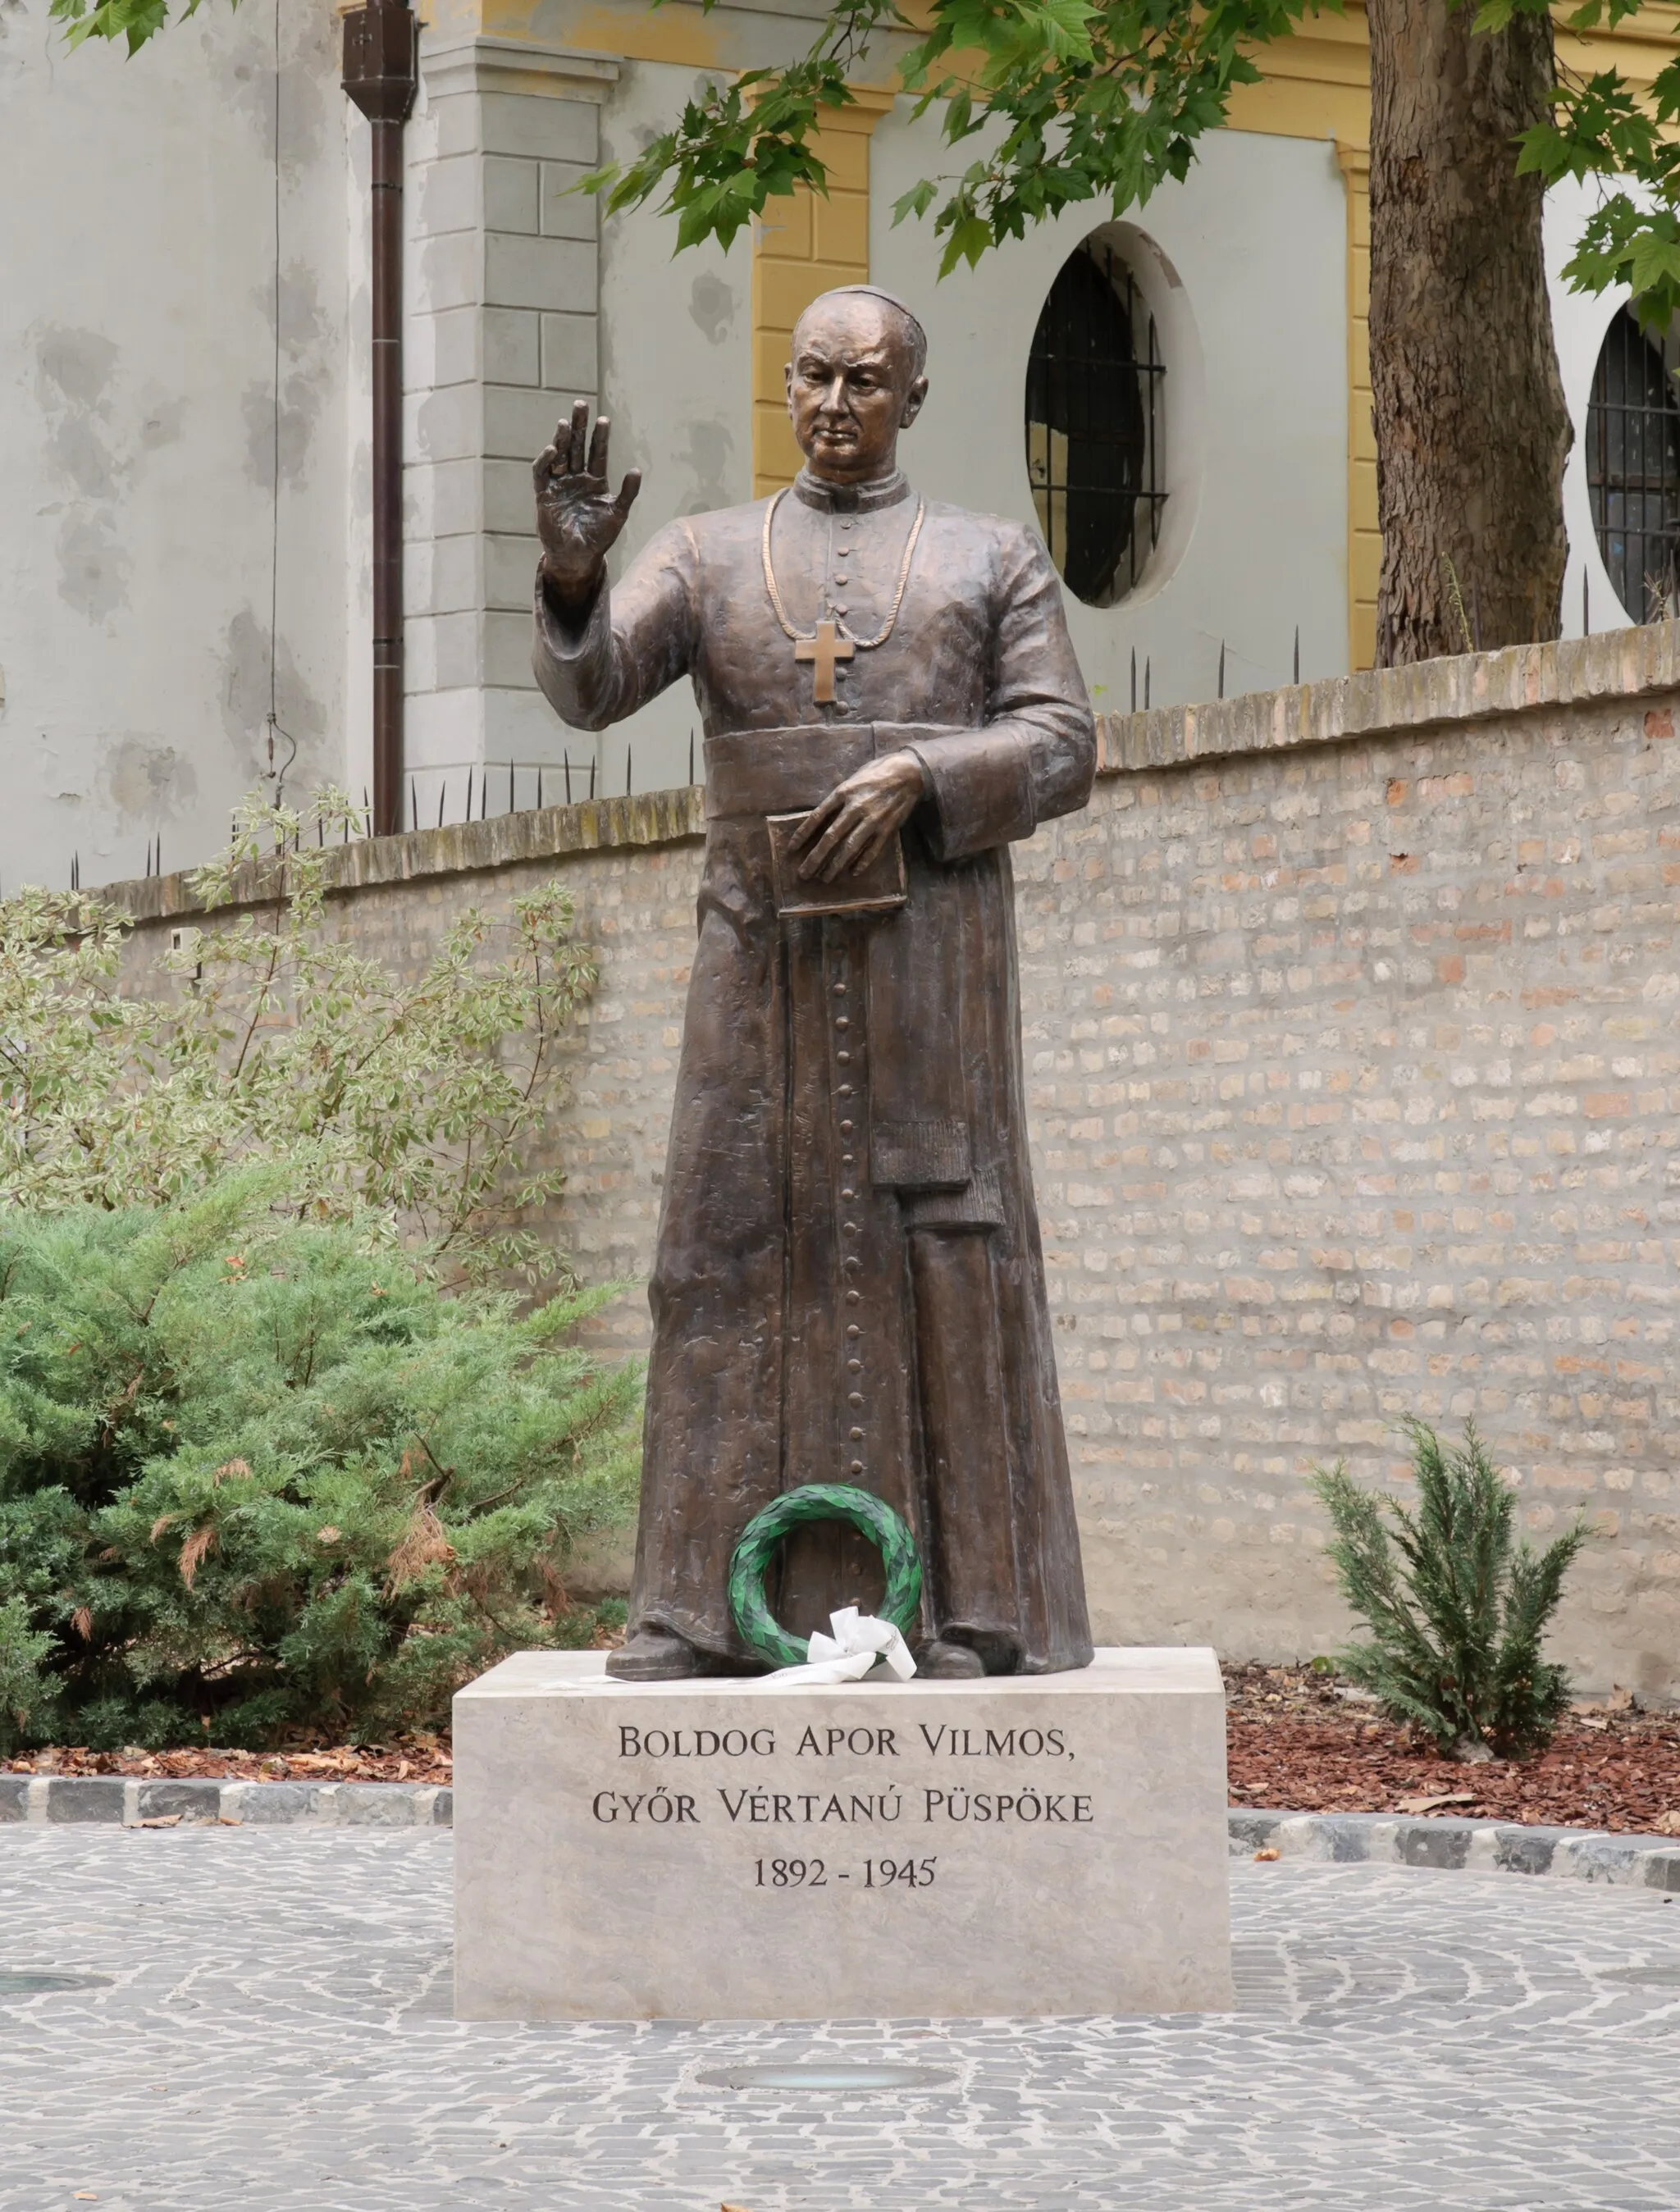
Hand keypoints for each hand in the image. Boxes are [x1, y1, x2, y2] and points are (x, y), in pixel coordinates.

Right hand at [534, 401, 641, 608]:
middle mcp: (576, 478)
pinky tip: (553, 449)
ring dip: (562, 438)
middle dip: (579, 426)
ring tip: (566, 422)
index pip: (597, 453)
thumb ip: (627, 493)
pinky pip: (542, 473)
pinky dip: (545, 460)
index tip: (604, 420)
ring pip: (559, 455)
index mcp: (594, 481)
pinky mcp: (544, 494)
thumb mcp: (618, 514)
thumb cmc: (599, 538)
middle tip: (580, 405)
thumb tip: (636, 470)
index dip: (599, 436)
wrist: (578, 558)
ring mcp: (560, 485)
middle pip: (577, 446)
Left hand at [790, 752, 928, 881]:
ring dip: (836, 865)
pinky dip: (863, 862)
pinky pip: (873, 850)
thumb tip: (822, 819)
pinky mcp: (887, 829)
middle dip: (815, 857)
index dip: (802, 835)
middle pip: (830, 837)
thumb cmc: (877, 773)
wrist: (909, 773)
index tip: (791, 849)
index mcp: (843, 793)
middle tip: (804, 873)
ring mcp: (872, 820)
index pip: (817, 817)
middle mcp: (855, 807)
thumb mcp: (852, 780)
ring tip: (825, 878)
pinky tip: (853, 872)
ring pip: (850, 847)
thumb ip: (838, 799)